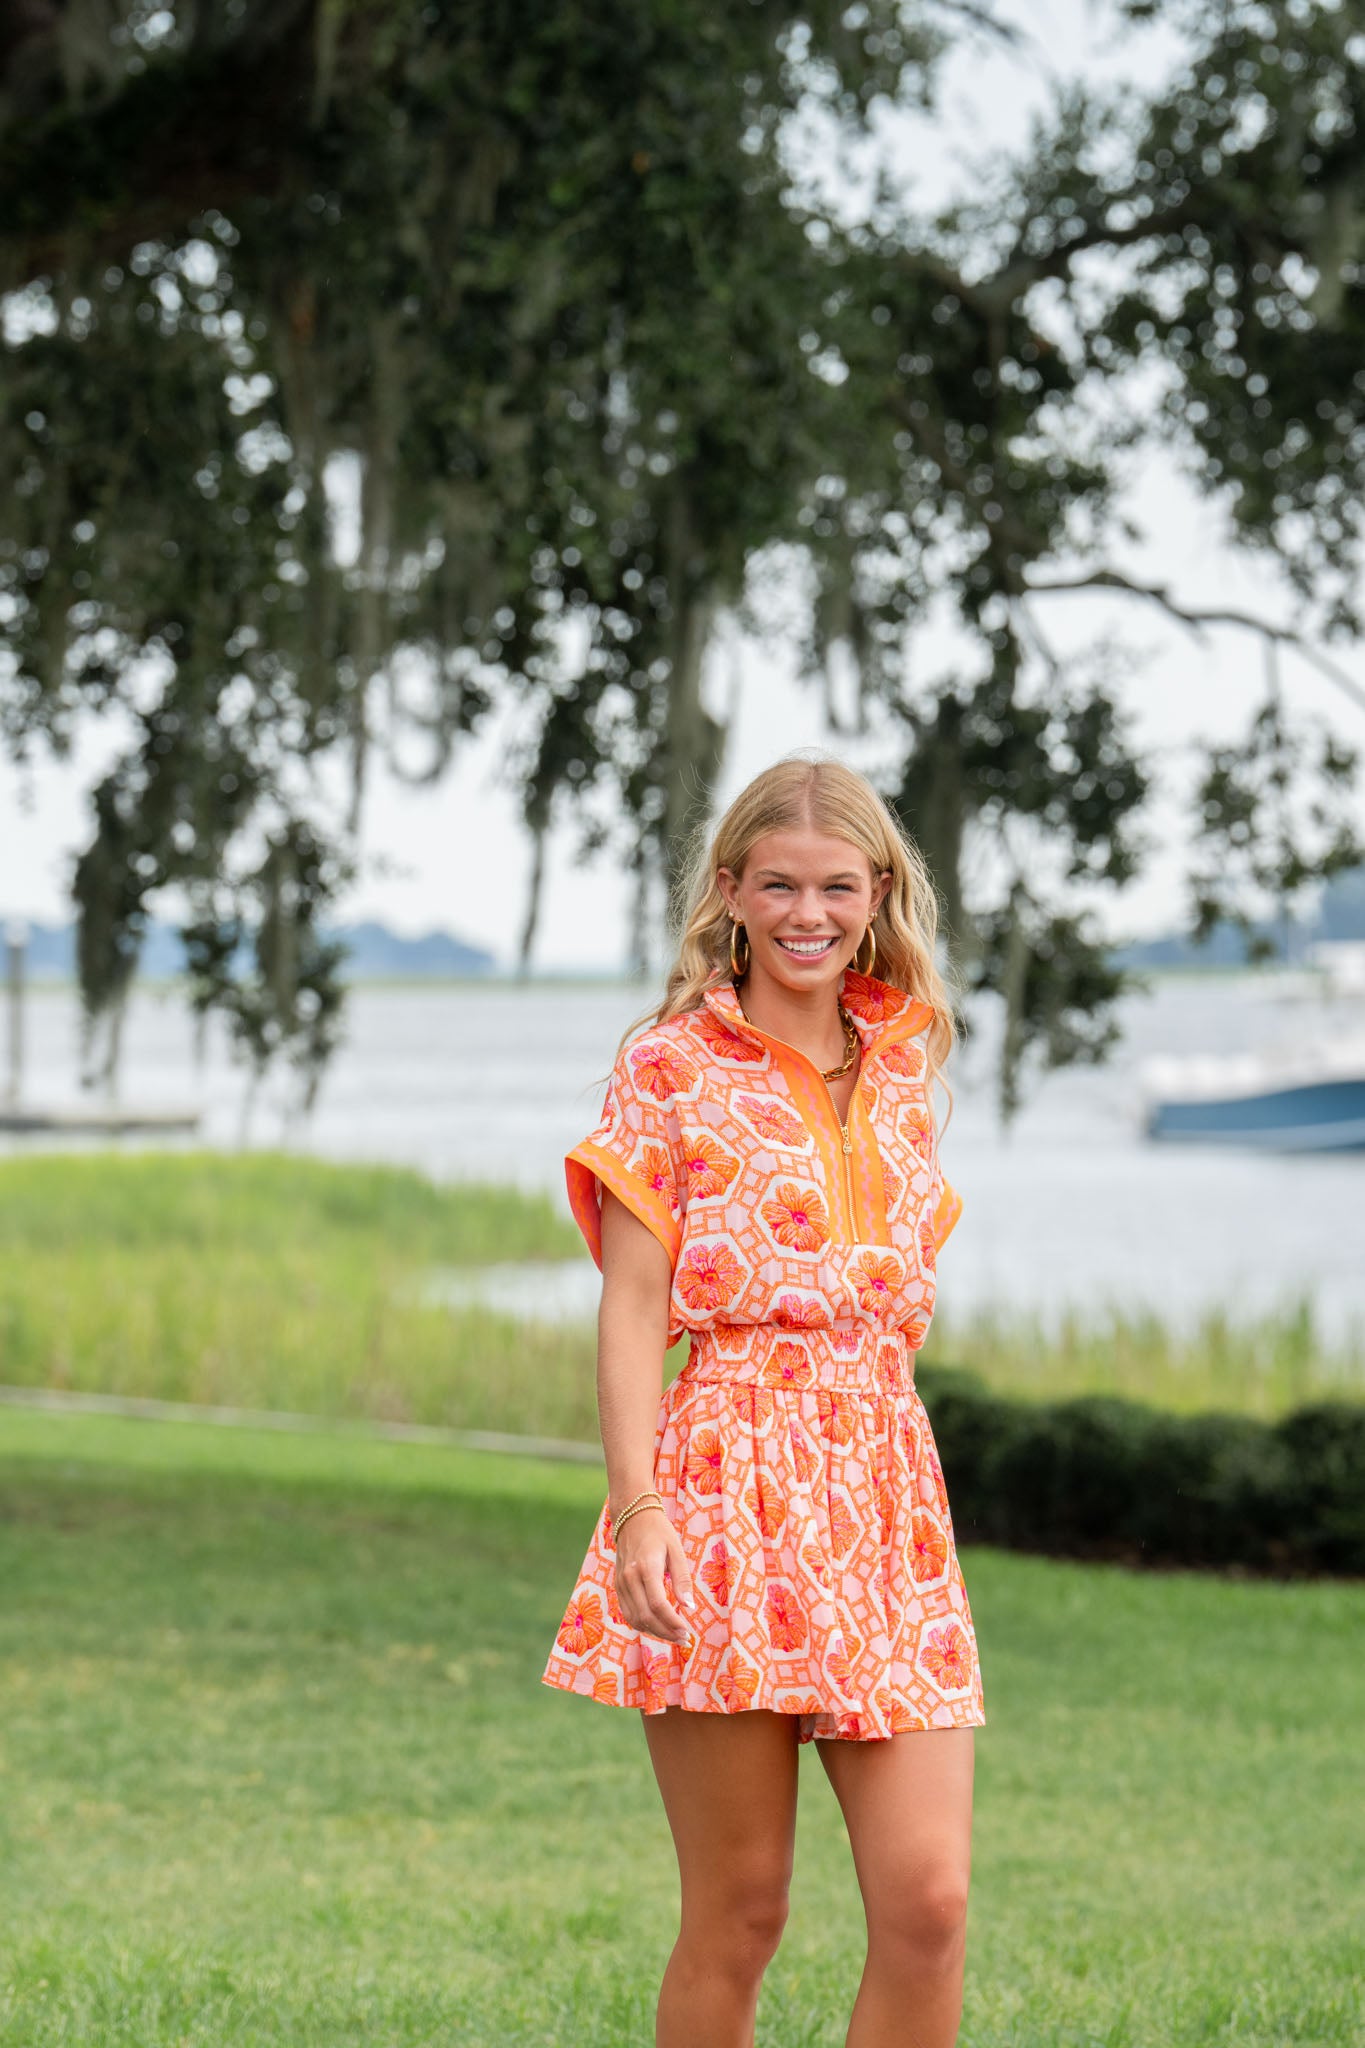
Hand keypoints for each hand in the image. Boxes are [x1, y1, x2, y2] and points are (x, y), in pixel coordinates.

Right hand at [613, 1506, 694, 1646]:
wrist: (632, 1517)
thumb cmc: (659, 1532)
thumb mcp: (676, 1550)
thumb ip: (682, 1579)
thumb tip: (688, 1607)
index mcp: (646, 1567)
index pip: (657, 1604)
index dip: (672, 1622)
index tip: (687, 1631)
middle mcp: (630, 1577)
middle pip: (646, 1616)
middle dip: (665, 1632)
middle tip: (684, 1639)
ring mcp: (620, 1583)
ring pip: (634, 1618)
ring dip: (654, 1632)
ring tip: (673, 1635)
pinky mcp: (617, 1585)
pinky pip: (627, 1612)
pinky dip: (642, 1624)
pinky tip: (657, 1626)